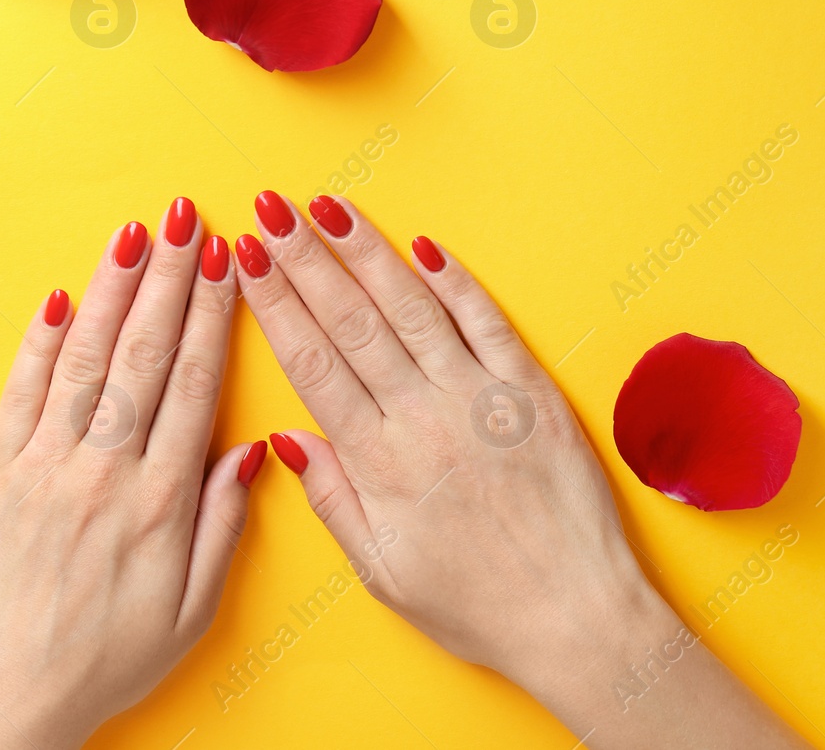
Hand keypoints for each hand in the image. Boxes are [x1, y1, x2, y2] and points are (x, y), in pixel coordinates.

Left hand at [0, 199, 266, 749]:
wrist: (10, 696)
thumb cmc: (110, 658)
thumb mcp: (193, 610)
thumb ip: (225, 526)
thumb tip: (250, 449)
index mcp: (159, 503)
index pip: (194, 384)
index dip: (213, 316)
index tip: (229, 262)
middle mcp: (101, 471)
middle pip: (143, 353)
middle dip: (169, 277)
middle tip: (188, 218)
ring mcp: (42, 466)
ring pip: (84, 358)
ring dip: (112, 288)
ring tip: (136, 233)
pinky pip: (20, 391)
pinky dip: (40, 340)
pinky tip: (61, 296)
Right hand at [235, 191, 807, 748]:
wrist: (579, 617)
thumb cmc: (479, 606)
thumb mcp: (383, 572)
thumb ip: (332, 499)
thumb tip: (285, 438)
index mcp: (381, 462)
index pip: (312, 361)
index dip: (274, 303)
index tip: (245, 258)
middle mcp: (425, 416)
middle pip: (351, 320)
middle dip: (304, 257)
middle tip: (269, 207)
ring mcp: (482, 397)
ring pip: (411, 306)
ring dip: (365, 250)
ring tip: (327, 206)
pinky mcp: (531, 391)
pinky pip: (486, 321)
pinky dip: (453, 279)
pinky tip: (420, 244)